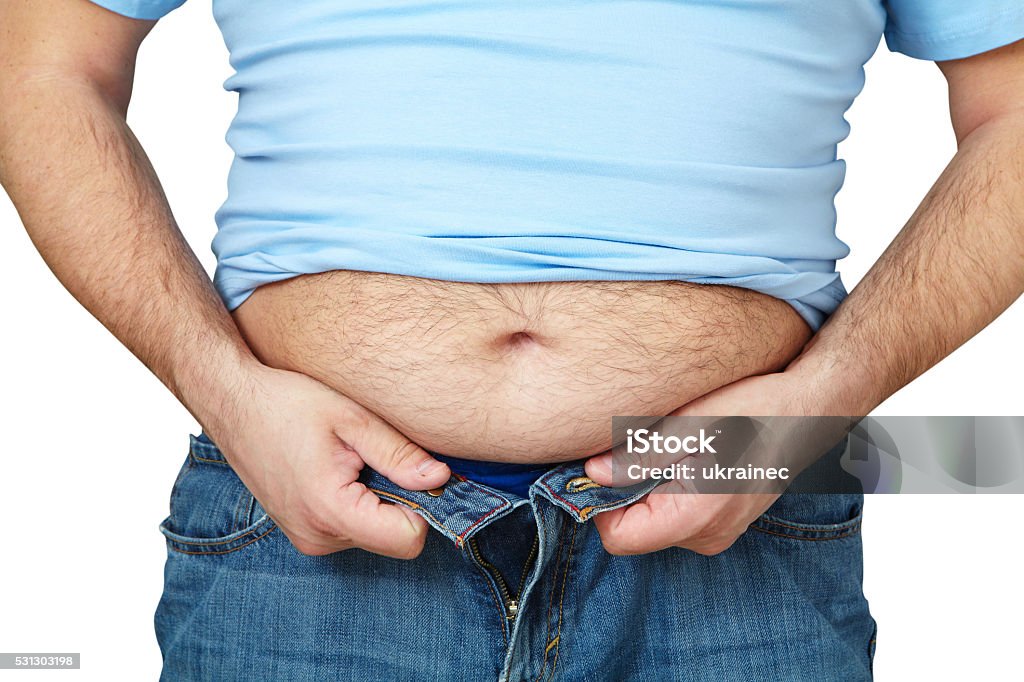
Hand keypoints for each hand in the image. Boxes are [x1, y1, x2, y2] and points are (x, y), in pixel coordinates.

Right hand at [204, 363, 450, 559]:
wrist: (232, 401)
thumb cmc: (289, 402)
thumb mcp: (353, 419)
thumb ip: (399, 454)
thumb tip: (442, 479)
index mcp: (331, 511)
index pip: (408, 539)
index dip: (424, 506)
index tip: (414, 470)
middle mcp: (318, 537)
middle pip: (393, 538)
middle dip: (400, 500)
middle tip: (375, 455)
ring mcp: (307, 538)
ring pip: (374, 533)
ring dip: (377, 500)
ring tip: (351, 459)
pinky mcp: (303, 532)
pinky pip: (351, 528)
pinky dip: (358, 502)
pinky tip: (339, 469)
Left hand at [584, 371, 822, 555]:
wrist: (806, 408)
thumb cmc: (753, 409)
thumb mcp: (688, 423)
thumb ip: (638, 455)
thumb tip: (592, 473)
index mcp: (695, 518)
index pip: (618, 537)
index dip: (599, 502)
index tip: (603, 466)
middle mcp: (706, 537)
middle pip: (635, 529)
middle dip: (626, 490)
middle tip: (644, 446)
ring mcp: (717, 532)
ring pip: (654, 519)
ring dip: (649, 485)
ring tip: (675, 446)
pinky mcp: (721, 521)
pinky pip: (676, 512)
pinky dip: (669, 486)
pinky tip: (689, 454)